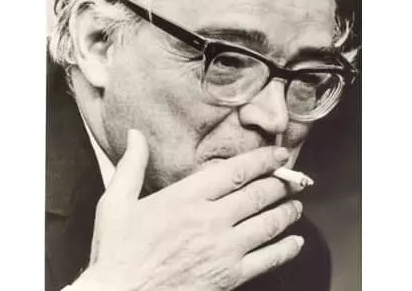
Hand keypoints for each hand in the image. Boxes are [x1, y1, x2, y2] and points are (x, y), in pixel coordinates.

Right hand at [70, 129, 305, 290]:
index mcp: (185, 198)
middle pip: (257, 195)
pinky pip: (268, 260)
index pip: (235, 172)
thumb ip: (131, 166)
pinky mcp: (229, 276)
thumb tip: (135, 134)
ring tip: (296, 205)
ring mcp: (223, 250)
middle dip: (280, 183)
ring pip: (267, 224)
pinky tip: (295, 242)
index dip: (262, 160)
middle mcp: (210, 220)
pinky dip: (286, 249)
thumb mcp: (115, 203)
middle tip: (293, 178)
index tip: (278, 154)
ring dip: (287, 212)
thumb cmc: (116, 252)